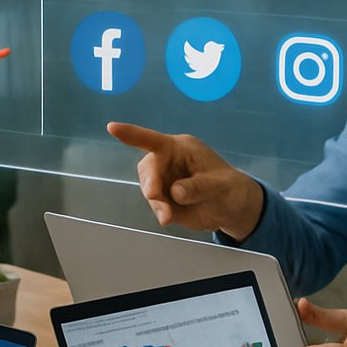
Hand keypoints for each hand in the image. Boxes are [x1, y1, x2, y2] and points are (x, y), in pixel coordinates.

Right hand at [106, 121, 264, 238]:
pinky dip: (160, 212)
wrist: (234, 208)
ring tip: (167, 216)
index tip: (112, 128)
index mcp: (180, 149)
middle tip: (155, 195)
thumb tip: (175, 191)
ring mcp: (165, 182)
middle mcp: (168, 163)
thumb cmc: (229, 187)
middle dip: (150, 182)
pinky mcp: (165, 200)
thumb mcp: (220, 185)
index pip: (153, 140)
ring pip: (149, 189)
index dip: (132, 134)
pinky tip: (168, 218)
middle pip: (148, 168)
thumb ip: (198, 187)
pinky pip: (156, 205)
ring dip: (156, 202)